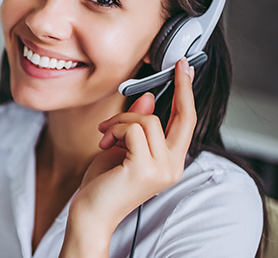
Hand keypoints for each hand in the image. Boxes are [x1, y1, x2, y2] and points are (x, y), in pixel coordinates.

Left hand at [60, 58, 195, 256]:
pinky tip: (105, 143)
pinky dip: (115, 129)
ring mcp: (162, 169)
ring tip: (105, 135)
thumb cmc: (104, 182)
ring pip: (148, 120)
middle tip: (177, 65)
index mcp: (170, 161)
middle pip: (185, 117)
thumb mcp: (122, 146)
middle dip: (182, 87)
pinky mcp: (145, 168)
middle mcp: (172, 167)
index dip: (187, 94)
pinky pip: (133, 129)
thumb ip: (137, 125)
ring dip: (120, 121)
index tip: (185, 69)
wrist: (90, 212)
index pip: (186, 123)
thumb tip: (150, 98)